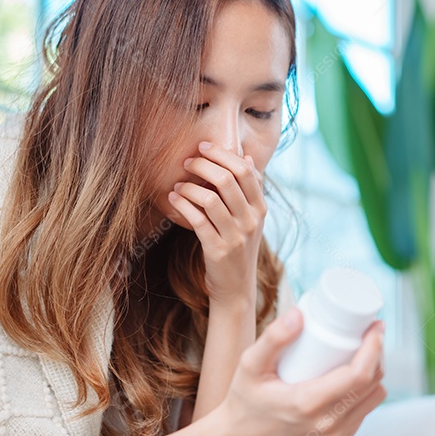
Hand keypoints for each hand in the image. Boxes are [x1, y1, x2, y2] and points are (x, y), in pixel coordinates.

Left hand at [166, 141, 265, 306]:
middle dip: (203, 165)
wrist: (237, 288)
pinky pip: (197, 220)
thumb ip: (250, 191)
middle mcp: (251, 221)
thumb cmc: (239, 248)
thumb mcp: (251, 220)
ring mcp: (235, 236)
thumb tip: (247, 157)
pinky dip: (182, 205)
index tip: (203, 147)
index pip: (246, 171)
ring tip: (178, 185)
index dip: (223, 154)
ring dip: (189, 186)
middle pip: (227, 180)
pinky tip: (174, 199)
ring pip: (210, 198)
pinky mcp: (217, 250)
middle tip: (187, 163)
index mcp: (260, 209)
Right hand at [209, 306, 386, 435]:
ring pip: (373, 399)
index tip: (375, 326)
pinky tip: (357, 377)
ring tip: (364, 352)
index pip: (359, 375)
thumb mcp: (250, 364)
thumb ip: (273, 338)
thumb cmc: (244, 401)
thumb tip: (300, 313)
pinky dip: (365, 393)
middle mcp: (327, 425)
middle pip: (372, 384)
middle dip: (377, 354)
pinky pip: (363, 413)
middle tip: (370, 333)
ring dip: (374, 374)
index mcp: (308, 404)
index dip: (374, 348)